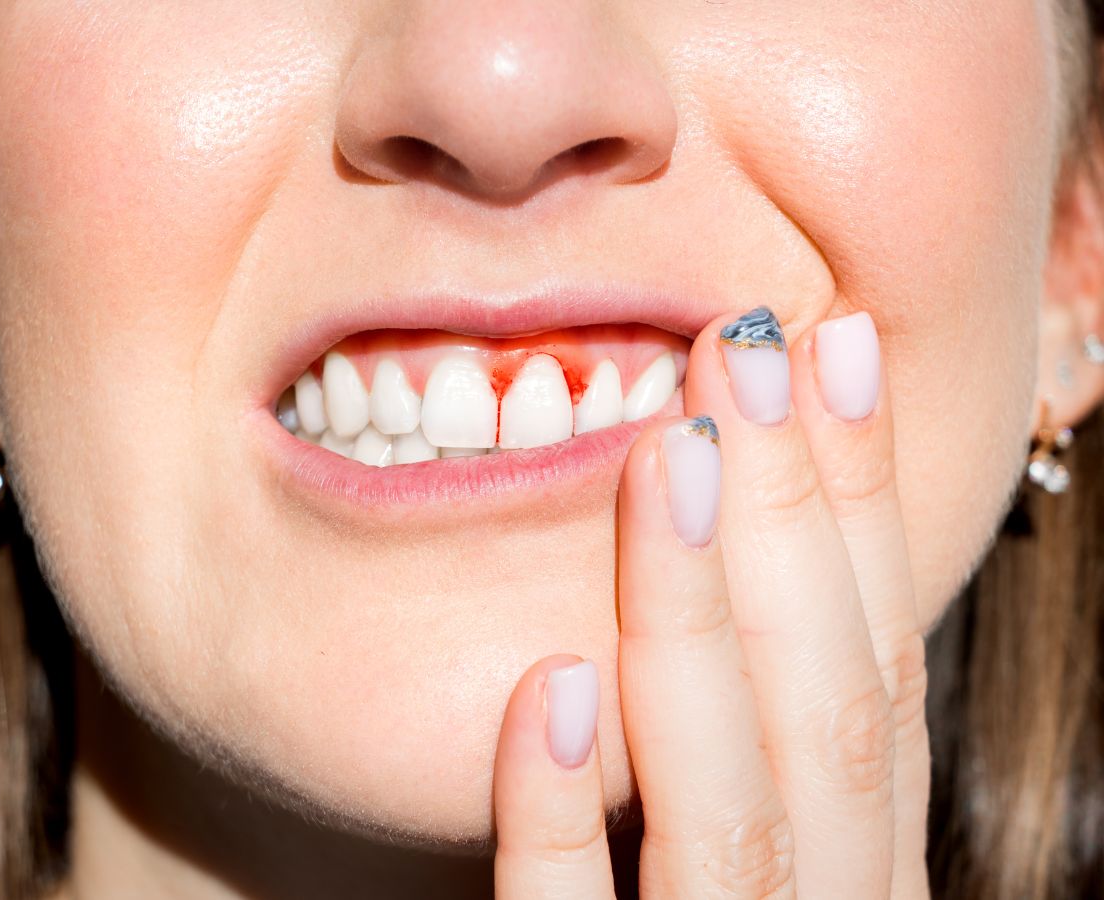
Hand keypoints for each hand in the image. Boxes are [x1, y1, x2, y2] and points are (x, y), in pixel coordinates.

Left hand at [492, 309, 930, 897]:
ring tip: (664, 456)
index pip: (878, 673)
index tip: (832, 348)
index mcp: (860, 872)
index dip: (865, 506)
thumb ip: (745, 742)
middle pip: (829, 718)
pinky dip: (561, 818)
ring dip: (695, 618)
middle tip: (747, 349)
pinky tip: (541, 688)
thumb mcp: (735, 849)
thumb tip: (733, 536)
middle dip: (794, 518)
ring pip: (731, 811)